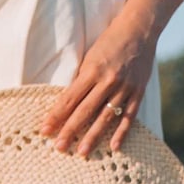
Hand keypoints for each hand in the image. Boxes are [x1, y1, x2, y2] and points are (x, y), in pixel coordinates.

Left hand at [38, 23, 156, 157]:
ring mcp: (125, 88)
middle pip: (85, 110)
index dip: (56, 115)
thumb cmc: (108, 42)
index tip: (45, 130)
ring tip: (82, 152)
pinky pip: (129, 117)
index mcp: (92, 70)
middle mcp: (108, 80)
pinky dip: (122, 133)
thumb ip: (81, 79)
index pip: (70, 98)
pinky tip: (114, 147)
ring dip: (93, 136)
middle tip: (59, 147)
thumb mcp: (89, 57)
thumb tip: (66, 104)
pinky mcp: (138, 92)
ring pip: (106, 117)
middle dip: (70, 130)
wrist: (139, 31)